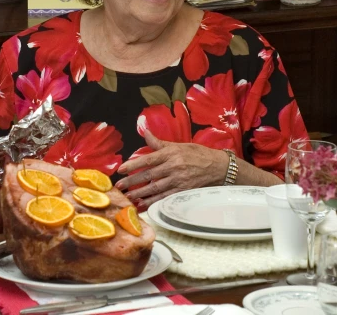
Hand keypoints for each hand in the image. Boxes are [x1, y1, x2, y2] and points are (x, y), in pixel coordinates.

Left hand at [115, 130, 229, 208]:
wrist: (217, 167)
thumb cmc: (197, 154)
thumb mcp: (179, 145)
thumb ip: (159, 143)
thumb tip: (145, 132)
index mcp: (171, 153)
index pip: (148, 159)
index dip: (133, 164)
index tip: (121, 169)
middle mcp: (173, 166)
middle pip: (149, 175)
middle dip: (132, 181)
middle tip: (119, 186)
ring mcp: (178, 180)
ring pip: (155, 188)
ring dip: (140, 193)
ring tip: (128, 197)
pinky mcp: (182, 191)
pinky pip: (164, 197)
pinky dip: (153, 201)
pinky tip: (143, 204)